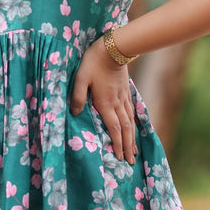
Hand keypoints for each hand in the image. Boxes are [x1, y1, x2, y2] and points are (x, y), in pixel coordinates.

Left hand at [70, 36, 136, 164]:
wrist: (114, 47)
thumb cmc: (94, 62)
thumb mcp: (80, 77)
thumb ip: (78, 96)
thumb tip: (75, 114)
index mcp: (105, 103)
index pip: (114, 128)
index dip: (117, 144)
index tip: (120, 158)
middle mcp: (117, 103)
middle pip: (125, 129)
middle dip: (127, 146)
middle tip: (130, 162)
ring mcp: (123, 96)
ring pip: (130, 121)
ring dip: (132, 137)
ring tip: (134, 150)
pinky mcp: (126, 90)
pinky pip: (131, 111)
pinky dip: (134, 122)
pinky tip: (134, 126)